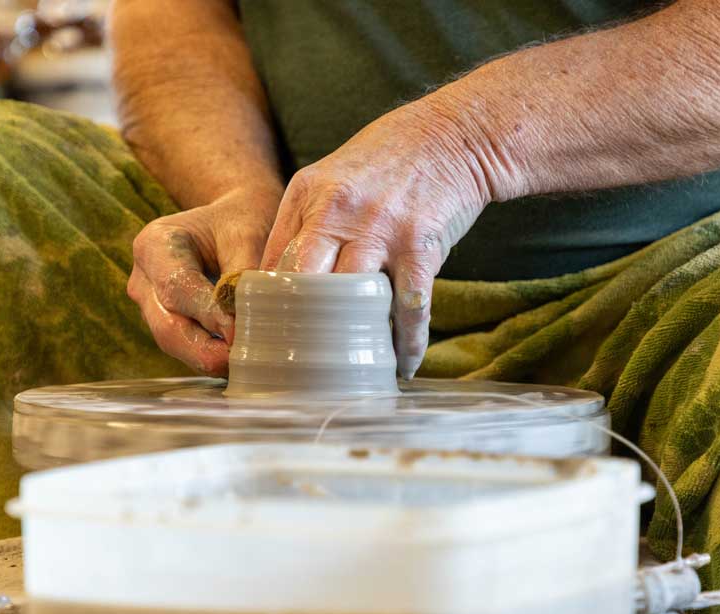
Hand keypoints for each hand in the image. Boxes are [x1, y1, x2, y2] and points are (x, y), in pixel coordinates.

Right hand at [128, 189, 280, 375]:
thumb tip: (249, 320)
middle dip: (204, 350)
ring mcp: (150, 304)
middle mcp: (143, 278)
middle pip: (166, 325)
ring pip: (172, 342)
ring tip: (246, 364)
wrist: (232, 221)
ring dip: (208, 358)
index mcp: (155, 244)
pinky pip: (184, 346)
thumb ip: (244, 274)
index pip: (177, 288)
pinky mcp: (165, 322)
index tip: (240, 332)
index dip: (207, 315)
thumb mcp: (248, 235)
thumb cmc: (240, 222)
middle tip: (243, 361)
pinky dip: (209, 357)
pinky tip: (238, 362)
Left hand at [260, 97, 489, 378]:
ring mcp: (379, 229)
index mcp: (308, 194)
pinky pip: (408, 307)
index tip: (265, 337)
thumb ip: (303, 222)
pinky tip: (402, 364)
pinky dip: (407, 342)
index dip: (266, 304)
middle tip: (293, 366)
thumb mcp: (331, 177)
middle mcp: (337, 211)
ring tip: (345, 373)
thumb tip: (274, 277)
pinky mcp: (420, 246)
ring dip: (350, 340)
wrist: (454, 135)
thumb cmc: (389, 161)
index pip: (273, 259)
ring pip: (350, 298)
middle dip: (295, 327)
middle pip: (301, 282)